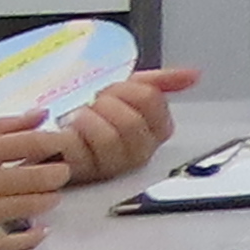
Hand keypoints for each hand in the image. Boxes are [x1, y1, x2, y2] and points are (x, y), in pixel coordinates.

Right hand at [0, 118, 64, 249]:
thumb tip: (43, 113)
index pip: (23, 144)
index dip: (54, 143)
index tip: (68, 144)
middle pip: (29, 178)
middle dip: (57, 175)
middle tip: (65, 172)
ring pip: (21, 209)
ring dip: (47, 202)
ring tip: (53, 196)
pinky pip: (0, 245)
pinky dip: (27, 239)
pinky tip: (42, 231)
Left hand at [47, 68, 193, 186]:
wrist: (56, 133)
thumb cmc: (94, 114)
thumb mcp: (127, 91)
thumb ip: (161, 82)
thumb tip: (194, 75)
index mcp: (157, 129)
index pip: (150, 99)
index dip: (126, 89)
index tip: (114, 90)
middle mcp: (141, 151)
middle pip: (130, 121)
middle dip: (106, 105)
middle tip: (93, 104)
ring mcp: (114, 166)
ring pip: (109, 138)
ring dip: (88, 119)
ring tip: (77, 117)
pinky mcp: (85, 175)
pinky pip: (80, 151)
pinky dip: (69, 135)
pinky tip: (66, 131)